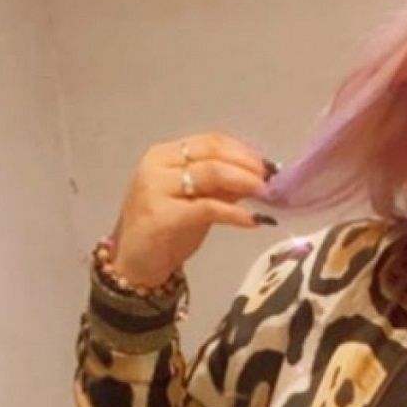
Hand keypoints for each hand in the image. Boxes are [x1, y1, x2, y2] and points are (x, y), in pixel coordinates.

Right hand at [110, 131, 280, 286]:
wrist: (135, 264)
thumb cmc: (168, 230)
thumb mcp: (198, 201)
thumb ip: (224, 186)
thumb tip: (260, 176)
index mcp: (165, 155)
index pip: (211, 142)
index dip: (243, 152)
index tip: (268, 166)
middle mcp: (157, 165)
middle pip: (212, 154)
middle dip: (248, 166)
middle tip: (272, 181)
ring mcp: (155, 188)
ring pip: (210, 174)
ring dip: (245, 182)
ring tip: (266, 194)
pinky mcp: (161, 215)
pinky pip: (207, 208)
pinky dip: (234, 213)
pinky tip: (253, 220)